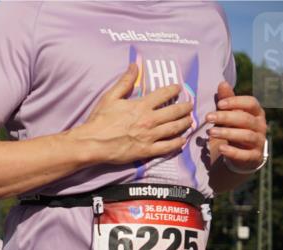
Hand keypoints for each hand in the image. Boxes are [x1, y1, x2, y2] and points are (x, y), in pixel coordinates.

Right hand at [74, 63, 192, 164]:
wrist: (92, 143)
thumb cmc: (99, 120)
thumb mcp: (110, 97)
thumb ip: (124, 81)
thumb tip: (134, 66)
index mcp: (141, 106)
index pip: (164, 94)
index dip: (174, 89)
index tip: (178, 88)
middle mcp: (149, 120)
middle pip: (174, 111)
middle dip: (185, 107)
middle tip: (190, 105)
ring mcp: (149, 136)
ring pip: (174, 128)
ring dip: (185, 123)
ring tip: (189, 120)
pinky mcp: (147, 151)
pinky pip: (167, 147)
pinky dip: (178, 143)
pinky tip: (183, 140)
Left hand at [207, 81, 266, 169]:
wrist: (241, 156)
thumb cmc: (234, 130)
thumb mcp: (230, 115)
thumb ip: (227, 101)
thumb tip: (222, 83)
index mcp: (256, 113)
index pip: (251, 103)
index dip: (236, 102)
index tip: (219, 104)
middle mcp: (260, 126)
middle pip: (246, 119)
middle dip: (226, 117)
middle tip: (208, 118)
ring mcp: (259, 142)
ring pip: (246, 136)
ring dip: (227, 133)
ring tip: (210, 133)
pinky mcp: (254, 157)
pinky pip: (245, 155)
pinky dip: (233, 152)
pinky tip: (221, 149)